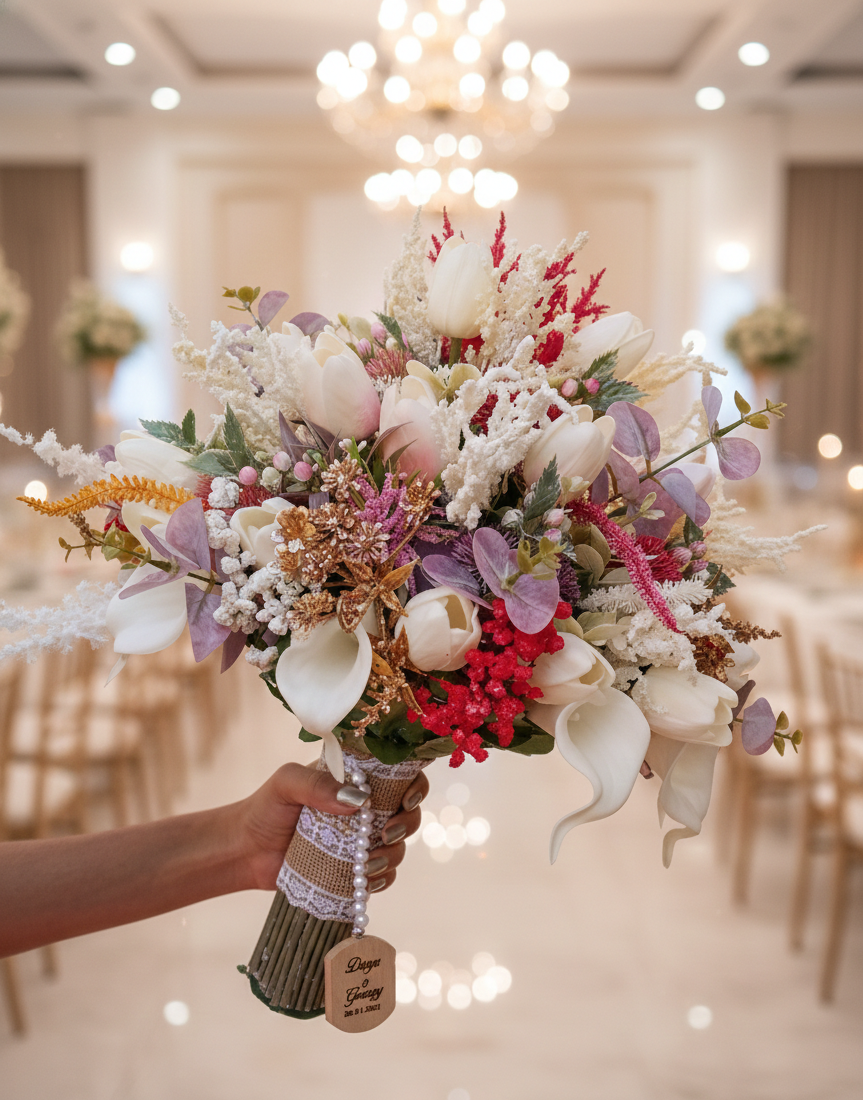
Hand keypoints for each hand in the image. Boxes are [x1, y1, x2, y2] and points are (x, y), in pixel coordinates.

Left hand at [234, 762, 428, 892]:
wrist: (245, 851)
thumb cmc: (265, 808)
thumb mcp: (286, 784)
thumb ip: (317, 785)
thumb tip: (358, 800)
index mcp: (355, 780)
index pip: (398, 776)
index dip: (414, 786)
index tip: (407, 799)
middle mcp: (364, 809)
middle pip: (407, 813)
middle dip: (407, 824)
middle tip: (386, 835)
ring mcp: (360, 841)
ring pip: (398, 846)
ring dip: (393, 855)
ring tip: (368, 864)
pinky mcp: (352, 871)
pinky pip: (382, 876)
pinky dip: (382, 879)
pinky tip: (367, 882)